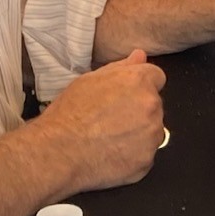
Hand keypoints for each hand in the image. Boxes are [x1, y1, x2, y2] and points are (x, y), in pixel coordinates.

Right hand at [35, 49, 165, 191]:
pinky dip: (133, 156)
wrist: (58, 151)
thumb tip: (140, 56)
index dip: (140, 86)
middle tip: (110, 119)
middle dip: (138, 110)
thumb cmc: (68, 115)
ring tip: (109, 138)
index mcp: (138, 81)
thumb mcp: (89, 80)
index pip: (156, 77)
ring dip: (138, 134)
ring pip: (152, 131)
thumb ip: (120, 67)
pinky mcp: (146, 160)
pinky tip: (111, 154)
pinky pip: (145, 155)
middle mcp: (151, 105)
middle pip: (154, 105)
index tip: (126, 96)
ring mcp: (151, 134)